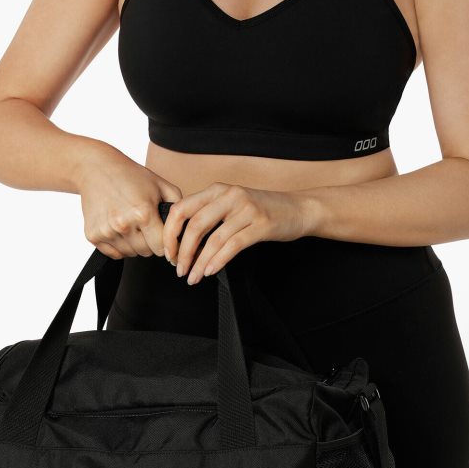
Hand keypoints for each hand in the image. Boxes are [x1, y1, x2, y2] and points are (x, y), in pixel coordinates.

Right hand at [78, 144, 181, 258]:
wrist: (96, 168)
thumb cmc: (131, 176)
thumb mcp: (161, 185)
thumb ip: (178, 208)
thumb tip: (186, 231)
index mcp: (143, 212)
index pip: (161, 247)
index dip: (166, 244)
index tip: (166, 238)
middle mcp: (123, 224)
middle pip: (146, 252)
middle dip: (151, 242)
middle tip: (147, 226)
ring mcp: (106, 231)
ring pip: (131, 254)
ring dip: (135, 244)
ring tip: (133, 225)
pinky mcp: (93, 235)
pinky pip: (115, 254)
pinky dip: (120, 246)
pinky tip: (120, 229)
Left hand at [163, 182, 307, 283]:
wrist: (299, 209)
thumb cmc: (263, 211)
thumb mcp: (232, 205)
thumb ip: (209, 215)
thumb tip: (181, 239)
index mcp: (217, 190)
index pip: (182, 209)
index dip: (170, 233)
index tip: (168, 253)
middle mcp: (229, 195)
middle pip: (194, 225)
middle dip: (182, 252)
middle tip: (179, 269)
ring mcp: (246, 209)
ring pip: (213, 239)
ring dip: (199, 262)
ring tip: (193, 277)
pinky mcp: (261, 224)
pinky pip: (233, 246)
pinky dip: (218, 261)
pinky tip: (210, 271)